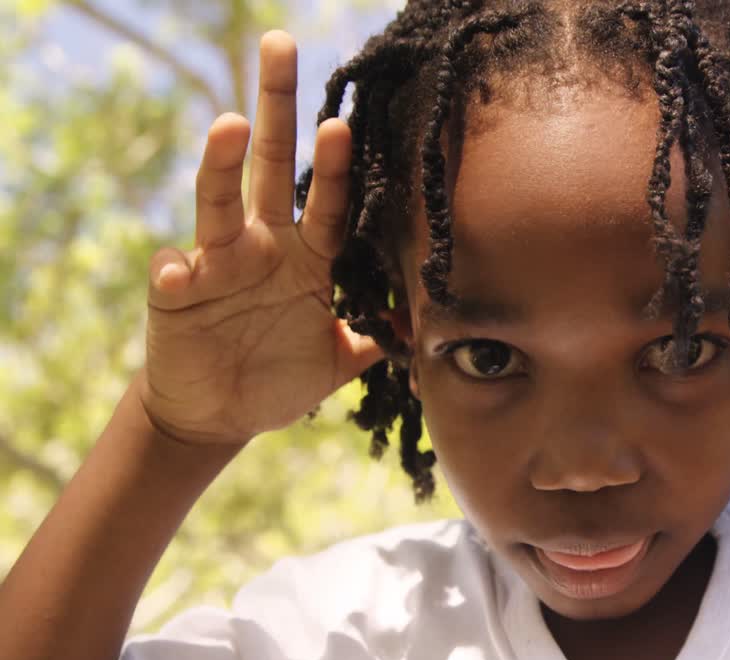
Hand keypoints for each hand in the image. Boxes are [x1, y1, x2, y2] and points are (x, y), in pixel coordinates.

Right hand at [141, 31, 382, 446]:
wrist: (220, 414)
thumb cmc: (280, 377)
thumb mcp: (339, 361)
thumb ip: (378, 339)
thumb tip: (428, 327)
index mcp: (309, 259)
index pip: (331, 202)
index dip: (338, 166)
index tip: (347, 121)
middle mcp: (264, 247)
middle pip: (272, 168)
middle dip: (277, 108)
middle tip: (279, 47)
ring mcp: (217, 263)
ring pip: (218, 203)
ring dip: (222, 164)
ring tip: (231, 125)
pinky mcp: (175, 292)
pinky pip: (173, 272)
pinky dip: (174, 269)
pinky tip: (178, 269)